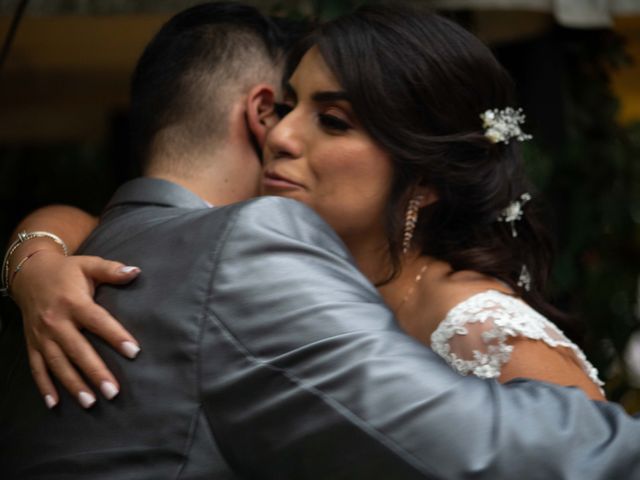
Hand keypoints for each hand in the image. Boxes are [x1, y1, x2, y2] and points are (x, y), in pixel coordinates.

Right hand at [10, 251, 141, 408]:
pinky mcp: (32, 343)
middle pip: (77, 350)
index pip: (98, 321)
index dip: (116, 336)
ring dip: (73, 384)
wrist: (29, 273)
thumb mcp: (89, 264)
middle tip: (113, 392)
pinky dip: (44, 386)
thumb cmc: (67, 271)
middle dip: (95, 372)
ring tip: (90, 403)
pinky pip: (36, 368)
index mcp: (73, 302)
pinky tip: (55, 404)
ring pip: (57, 364)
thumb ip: (112, 270)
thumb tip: (136, 271)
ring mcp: (42, 335)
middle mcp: (55, 321)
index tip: (134, 352)